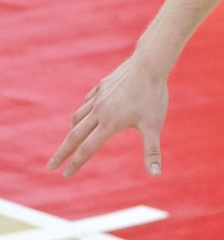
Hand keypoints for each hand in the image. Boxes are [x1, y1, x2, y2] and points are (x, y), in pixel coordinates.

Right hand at [47, 56, 168, 176]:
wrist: (149, 64)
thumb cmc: (153, 96)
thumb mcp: (155, 125)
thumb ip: (152, 151)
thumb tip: (156, 174)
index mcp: (109, 123)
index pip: (88, 149)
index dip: (76, 163)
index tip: (65, 174)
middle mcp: (99, 111)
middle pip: (74, 136)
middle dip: (62, 152)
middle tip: (51, 165)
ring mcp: (98, 97)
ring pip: (78, 117)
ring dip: (72, 131)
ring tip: (69, 140)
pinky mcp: (101, 86)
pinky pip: (87, 102)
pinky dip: (82, 111)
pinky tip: (85, 114)